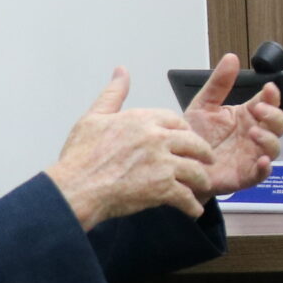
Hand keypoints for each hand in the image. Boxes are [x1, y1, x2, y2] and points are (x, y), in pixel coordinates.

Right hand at [45, 69, 217, 227]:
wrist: (77, 188)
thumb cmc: (80, 157)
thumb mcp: (94, 117)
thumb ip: (113, 93)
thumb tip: (121, 72)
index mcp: (143, 119)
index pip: (177, 120)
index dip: (184, 130)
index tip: (186, 137)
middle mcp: (157, 138)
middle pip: (194, 143)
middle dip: (203, 153)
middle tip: (206, 160)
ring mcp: (162, 164)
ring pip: (195, 170)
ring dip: (201, 180)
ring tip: (202, 186)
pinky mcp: (163, 188)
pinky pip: (187, 197)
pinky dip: (192, 206)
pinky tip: (193, 210)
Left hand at [184, 53, 282, 195]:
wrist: (179, 162)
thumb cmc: (195, 136)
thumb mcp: (203, 105)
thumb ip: (219, 84)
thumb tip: (231, 58)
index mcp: (246, 116)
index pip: (268, 103)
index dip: (272, 96)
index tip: (268, 88)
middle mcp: (253, 135)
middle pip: (278, 124)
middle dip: (274, 115)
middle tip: (259, 109)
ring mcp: (251, 155)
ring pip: (274, 148)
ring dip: (269, 139)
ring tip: (253, 133)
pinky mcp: (244, 176)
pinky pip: (261, 174)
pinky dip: (266, 169)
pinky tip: (262, 161)